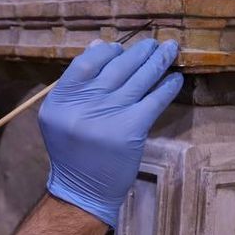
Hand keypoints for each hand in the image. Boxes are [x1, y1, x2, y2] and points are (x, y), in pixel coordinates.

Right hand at [38, 39, 182, 226]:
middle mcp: (81, 106)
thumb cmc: (75, 151)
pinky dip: (167, 87)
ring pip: (138, 79)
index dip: (106, 51)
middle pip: (115, 68)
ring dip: (158, 61)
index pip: (85, 63)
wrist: (84, 190)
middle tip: (154, 44)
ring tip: (170, 50)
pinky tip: (175, 78)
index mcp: (59, 101)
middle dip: (139, 52)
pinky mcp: (130, 130)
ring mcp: (106, 116)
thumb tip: (98, 44)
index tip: (121, 49)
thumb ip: (78, 83)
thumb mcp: (64, 116)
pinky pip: (154, 100)